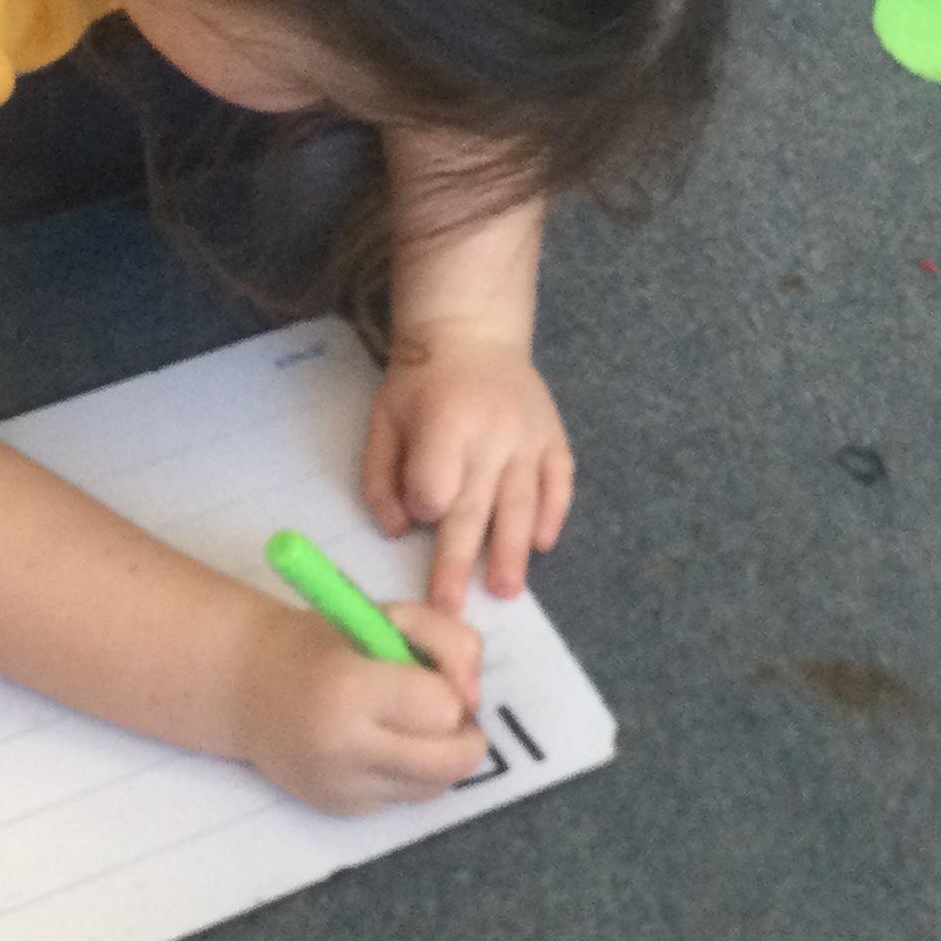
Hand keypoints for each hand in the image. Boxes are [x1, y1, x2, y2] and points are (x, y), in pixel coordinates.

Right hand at [236, 596, 486, 813]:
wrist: (247, 686)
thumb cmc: (325, 643)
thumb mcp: (388, 616)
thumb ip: (448, 640)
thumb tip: (474, 700)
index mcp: (351, 690)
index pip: (444, 709)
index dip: (450, 688)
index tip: (429, 674)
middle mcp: (344, 749)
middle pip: (452, 763)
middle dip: (464, 733)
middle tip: (443, 710)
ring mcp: (341, 788)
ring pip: (437, 787)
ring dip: (443, 756)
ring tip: (414, 726)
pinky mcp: (341, 810)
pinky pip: (407, 798)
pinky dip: (411, 773)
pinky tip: (385, 745)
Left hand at [361, 322, 576, 612]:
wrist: (472, 332)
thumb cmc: (420, 382)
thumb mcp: (383, 418)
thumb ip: (381, 475)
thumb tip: (398, 528)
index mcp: (445, 424)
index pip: (435, 486)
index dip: (424, 507)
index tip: (419, 516)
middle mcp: (492, 434)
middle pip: (475, 508)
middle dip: (460, 561)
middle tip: (450, 608)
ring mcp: (529, 436)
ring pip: (521, 503)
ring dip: (512, 552)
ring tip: (506, 591)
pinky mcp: (553, 437)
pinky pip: (559, 481)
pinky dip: (554, 514)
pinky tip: (543, 545)